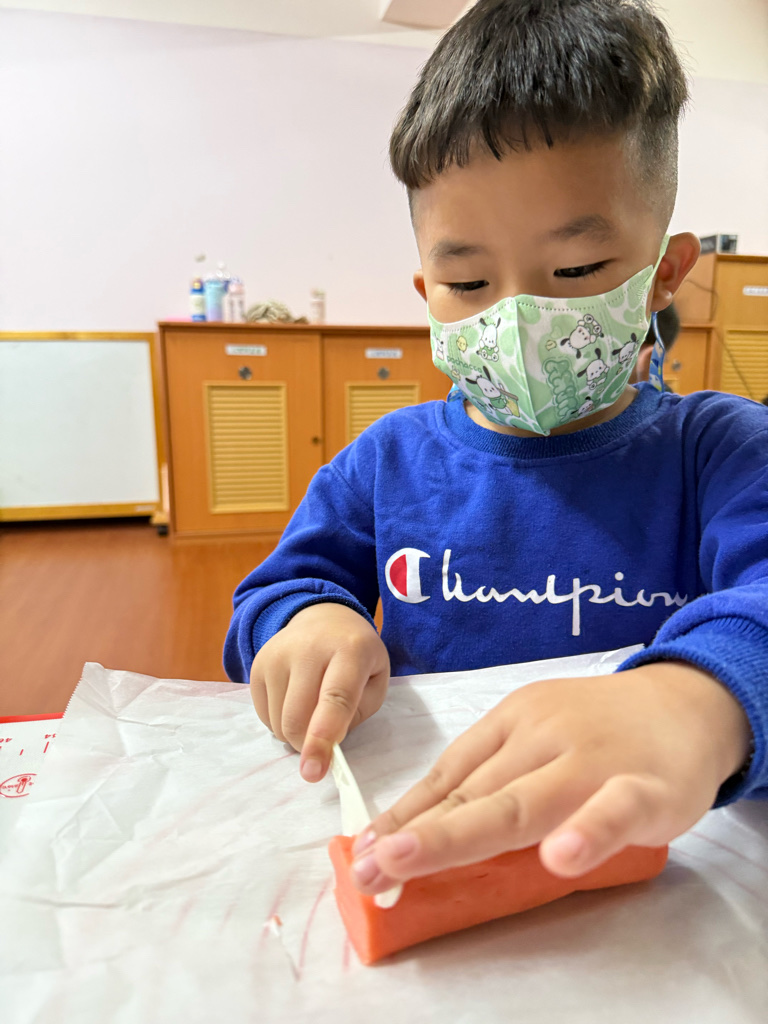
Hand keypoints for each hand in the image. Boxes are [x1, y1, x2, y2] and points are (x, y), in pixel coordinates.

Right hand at [249, 603, 389, 782]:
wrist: (323, 618)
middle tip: (322, 747)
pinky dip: (280, 722)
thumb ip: (356, 714)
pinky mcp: (258, 665)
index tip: (314, 771)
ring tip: (312, 710)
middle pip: (297, 717)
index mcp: (350, 651)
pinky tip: (295, 700)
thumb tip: (324, 746)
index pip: (335, 699)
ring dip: (295, 734)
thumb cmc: (356, 657)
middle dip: (307, 746)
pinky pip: (263, 715)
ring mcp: (278, 655)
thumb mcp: (375, 680)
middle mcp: (309, 649)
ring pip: (278, 722)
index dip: (323, 738)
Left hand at [350, 662, 750, 891]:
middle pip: (474, 792)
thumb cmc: (599, 732)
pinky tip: (560, 858)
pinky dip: (588, 833)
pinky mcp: (647, 788)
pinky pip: (615, 809)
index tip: (361, 851)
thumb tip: (418, 827)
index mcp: (512, 723)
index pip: (449, 774)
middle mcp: (543, 737)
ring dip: (462, 833)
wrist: (688, 704)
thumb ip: (493, 778)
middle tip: (367, 866)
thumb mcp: (538, 739)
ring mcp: (593, 762)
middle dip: (415, 833)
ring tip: (409, 860)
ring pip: (526, 802)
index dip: (403, 815)